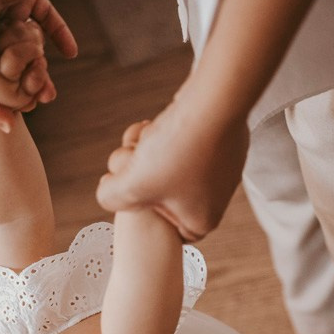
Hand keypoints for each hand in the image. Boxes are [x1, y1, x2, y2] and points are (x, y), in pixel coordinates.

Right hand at [0, 0, 77, 131]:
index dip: (11, 98)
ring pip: (33, 45)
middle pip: (17, 68)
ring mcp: (8, 15)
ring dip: (38, 55)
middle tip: (42, 89)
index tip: (25, 103)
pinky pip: (49, 19)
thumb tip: (7, 128)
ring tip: (44, 68)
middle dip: (29, 79)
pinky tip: (71, 52)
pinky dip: (61, 34)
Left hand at [96, 88, 249, 241]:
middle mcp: (218, 199)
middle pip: (163, 193)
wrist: (215, 103)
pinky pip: (187, 143)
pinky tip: (168, 122)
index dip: (142, 208)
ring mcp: (223, 169)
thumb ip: (112, 197)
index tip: (134, 187)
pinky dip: (172, 132)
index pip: (166, 230)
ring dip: (151, 148)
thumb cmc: (175, 152)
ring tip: (150, 134)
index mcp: (202, 220)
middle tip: (135, 154)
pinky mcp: (223, 142)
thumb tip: (109, 189)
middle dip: (141, 172)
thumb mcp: (130, 185)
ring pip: (171, 164)